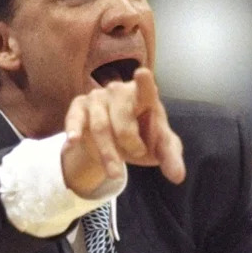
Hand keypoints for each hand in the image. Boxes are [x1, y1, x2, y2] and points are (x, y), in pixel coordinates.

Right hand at [61, 67, 184, 196]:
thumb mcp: (160, 149)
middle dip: (129, 143)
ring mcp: (97, 98)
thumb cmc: (143, 138)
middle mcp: (119, 91)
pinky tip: (73, 141)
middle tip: (138, 154)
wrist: (116, 142)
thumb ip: (171, 158)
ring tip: (115, 174)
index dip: (144, 83)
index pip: (146, 89)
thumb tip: (178, 177)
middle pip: (122, 120)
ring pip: (100, 127)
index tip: (143, 75)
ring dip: (108, 153)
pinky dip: (73, 129)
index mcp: (144, 97)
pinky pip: (74, 118)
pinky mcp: (79, 107)